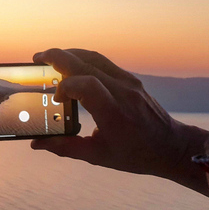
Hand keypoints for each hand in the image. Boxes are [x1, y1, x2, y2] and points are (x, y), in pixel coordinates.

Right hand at [31, 48, 208, 194]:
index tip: (57, 99)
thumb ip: (65, 148)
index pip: (85, 84)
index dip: (65, 87)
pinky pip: (103, 62)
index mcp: (114, 112)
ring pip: (94, 57)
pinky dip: (83, 59)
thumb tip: (37, 143)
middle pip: (86, 62)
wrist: (171, 146)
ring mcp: (128, 82)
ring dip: (70, 54)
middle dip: (58, 57)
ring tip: (50, 58)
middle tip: (37, 58)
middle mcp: (122, 91)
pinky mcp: (131, 80)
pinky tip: (71, 66)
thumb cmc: (136, 154)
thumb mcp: (98, 155)